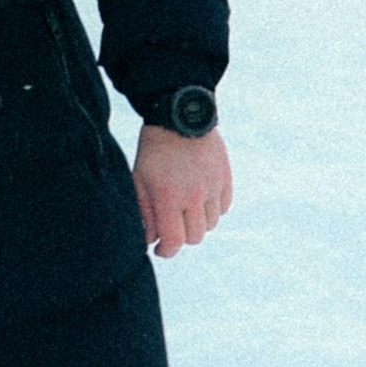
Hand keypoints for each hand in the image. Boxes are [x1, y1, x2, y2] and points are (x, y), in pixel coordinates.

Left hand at [135, 123, 232, 256]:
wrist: (180, 115)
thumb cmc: (154, 148)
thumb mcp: (140, 177)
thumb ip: (144, 211)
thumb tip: (149, 239)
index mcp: (169, 197)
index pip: (174, 241)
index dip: (166, 251)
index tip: (160, 250)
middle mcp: (194, 196)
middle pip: (194, 237)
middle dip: (181, 237)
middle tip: (171, 227)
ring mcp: (213, 188)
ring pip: (211, 224)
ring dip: (198, 223)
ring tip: (185, 210)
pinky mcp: (225, 179)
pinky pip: (224, 207)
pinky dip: (213, 209)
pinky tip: (200, 199)